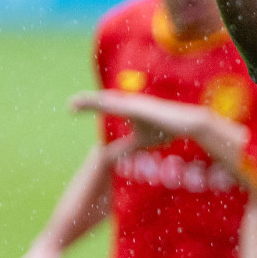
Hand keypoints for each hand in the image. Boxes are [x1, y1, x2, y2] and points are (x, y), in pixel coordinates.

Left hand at [71, 90, 209, 153]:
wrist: (187, 122)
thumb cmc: (167, 128)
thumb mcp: (142, 141)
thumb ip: (129, 146)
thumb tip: (119, 156)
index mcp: (128, 109)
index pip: (105, 106)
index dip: (90, 106)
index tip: (74, 109)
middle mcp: (129, 103)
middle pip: (102, 101)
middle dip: (86, 102)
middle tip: (69, 107)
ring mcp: (133, 104)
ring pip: (107, 102)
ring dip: (91, 102)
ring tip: (74, 104)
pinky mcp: (139, 108)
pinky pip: (119, 107)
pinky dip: (107, 106)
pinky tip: (98, 106)